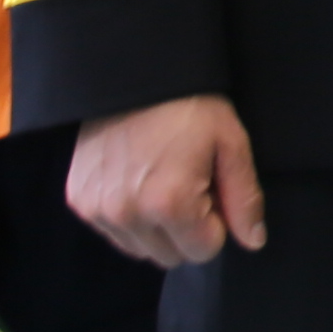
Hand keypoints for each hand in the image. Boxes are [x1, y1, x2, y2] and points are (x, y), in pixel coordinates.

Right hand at [65, 96, 266, 268]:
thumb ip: (244, 198)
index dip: (215, 222)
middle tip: (189, 184)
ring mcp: (98, 210)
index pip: (203, 251)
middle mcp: (128, 214)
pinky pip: (113, 234)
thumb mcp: (231, 143)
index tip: (211, 189)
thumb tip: (253, 242)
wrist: (136, 75)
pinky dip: (129, 218)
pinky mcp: (79, 201)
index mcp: (170, 204)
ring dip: (156, 228)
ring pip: (141, 250)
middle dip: (187, 229)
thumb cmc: (191, 107)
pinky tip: (138, 181)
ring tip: (162, 181)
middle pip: (170, 256)